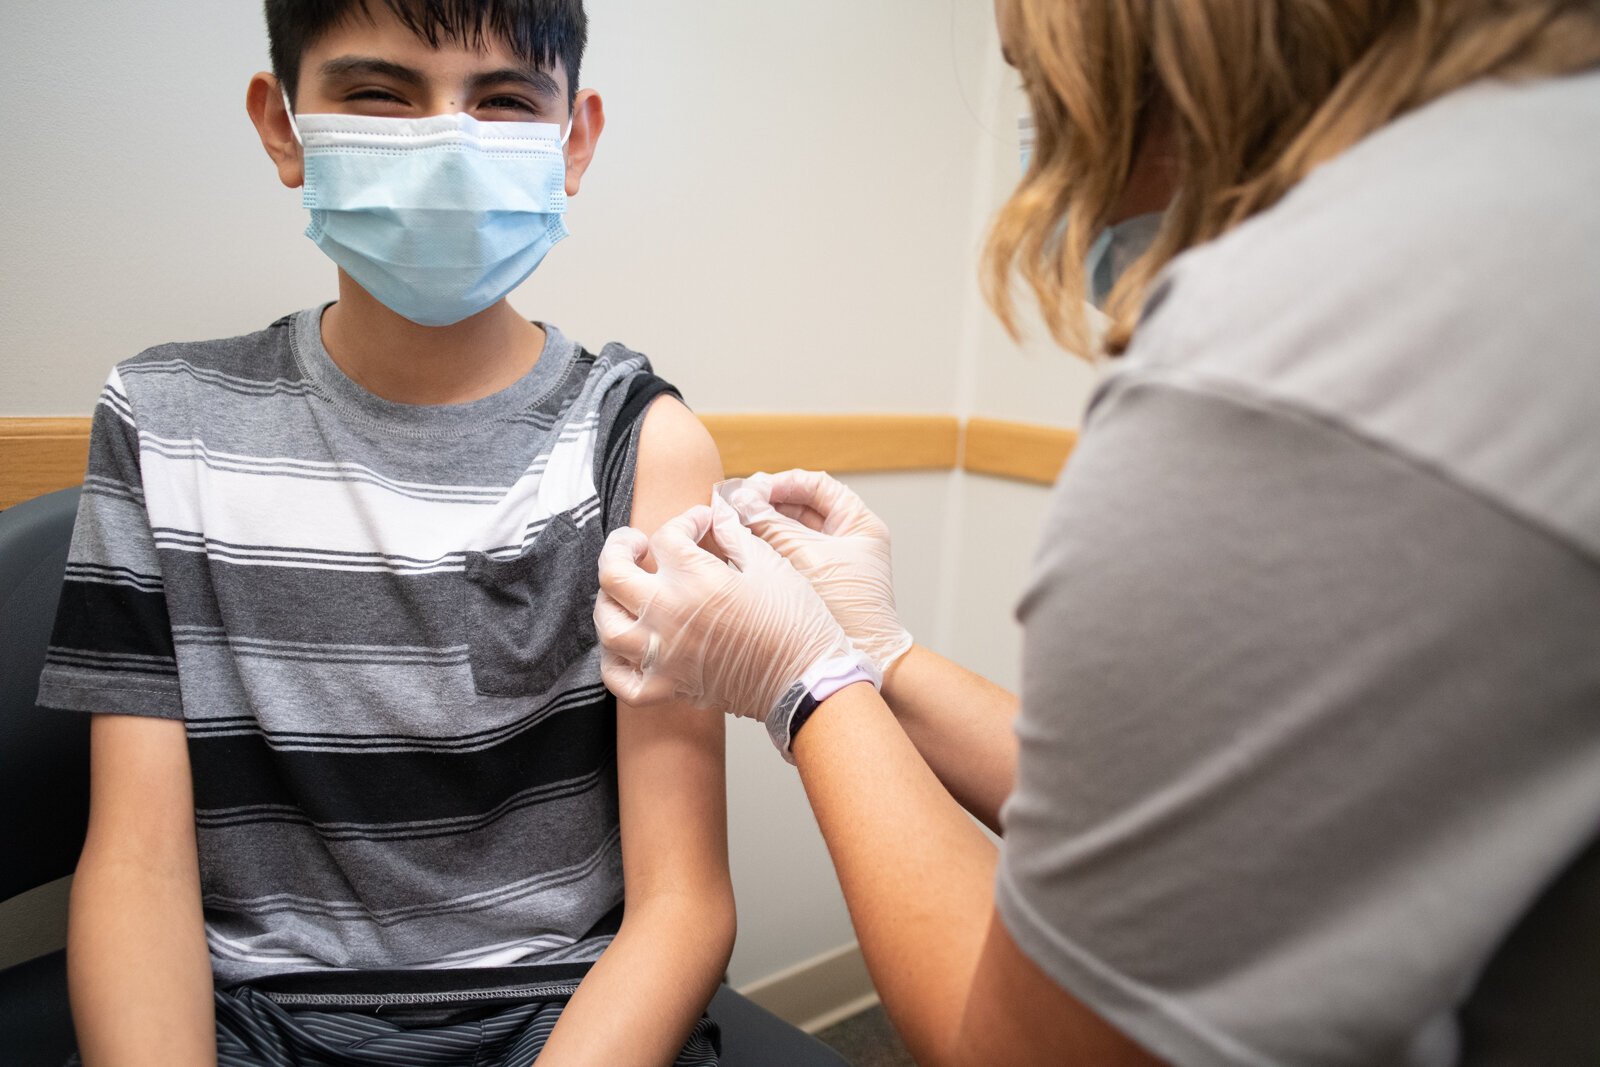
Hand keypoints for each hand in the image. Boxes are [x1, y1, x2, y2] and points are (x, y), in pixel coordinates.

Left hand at [594, 497, 860, 723]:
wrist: (806, 680)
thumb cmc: (796, 622)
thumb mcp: (769, 564)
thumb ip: (735, 532)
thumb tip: (718, 509)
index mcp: (696, 578)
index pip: (667, 536)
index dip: (684, 521)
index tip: (701, 522)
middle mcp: (668, 613)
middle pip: (613, 573)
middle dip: (619, 548)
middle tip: (634, 544)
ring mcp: (662, 653)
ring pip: (607, 624)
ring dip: (608, 601)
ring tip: (622, 591)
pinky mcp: (667, 688)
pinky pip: (619, 680)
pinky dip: (613, 663)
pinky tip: (623, 647)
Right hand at [721, 470, 913, 678]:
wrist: (862, 658)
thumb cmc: (847, 609)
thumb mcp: (805, 557)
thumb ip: (772, 524)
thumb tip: (740, 499)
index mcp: (859, 524)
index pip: (816, 486)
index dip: (782, 483)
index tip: (751, 489)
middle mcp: (846, 539)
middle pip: (801, 507)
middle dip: (767, 503)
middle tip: (735, 505)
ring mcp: (830, 562)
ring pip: (790, 532)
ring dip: (763, 526)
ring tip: (733, 524)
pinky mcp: (815, 584)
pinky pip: (787, 556)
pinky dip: (766, 549)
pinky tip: (742, 548)